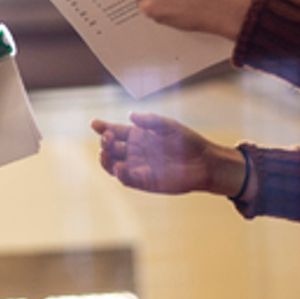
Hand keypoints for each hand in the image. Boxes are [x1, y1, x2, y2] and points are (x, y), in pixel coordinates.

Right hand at [90, 113, 244, 196]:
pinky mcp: (146, 182)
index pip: (115, 132)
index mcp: (138, 137)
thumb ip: (150, 121)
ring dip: (106, 160)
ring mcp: (139, 167)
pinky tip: (120, 167)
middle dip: (105, 142)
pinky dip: (121, 174)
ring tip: (106, 152)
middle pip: (111, 149)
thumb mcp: (168, 125)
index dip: (103, 128)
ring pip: (114, 166)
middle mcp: (135, 152)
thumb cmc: (187, 141)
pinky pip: (128, 180)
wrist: (205, 161)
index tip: (94, 124)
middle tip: (107, 136)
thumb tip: (130, 115)